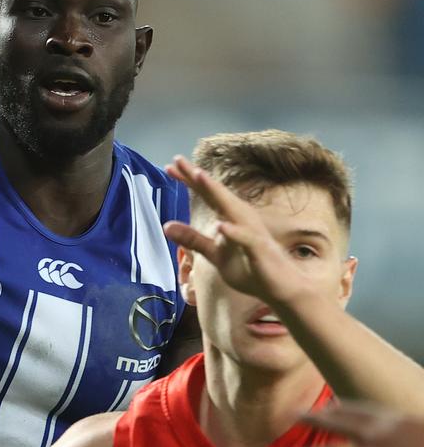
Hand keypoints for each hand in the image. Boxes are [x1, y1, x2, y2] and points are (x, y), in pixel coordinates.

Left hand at [162, 155, 304, 305]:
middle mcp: (241, 218)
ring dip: (215, 192)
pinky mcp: (259, 250)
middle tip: (178, 160)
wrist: (280, 287)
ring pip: (231, 209)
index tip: (169, 166)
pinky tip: (221, 225)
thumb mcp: (214, 254)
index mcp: (230, 217)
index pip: (207, 195)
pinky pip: (245, 239)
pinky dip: (233, 232)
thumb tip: (166, 226)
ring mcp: (251, 232)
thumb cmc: (249, 267)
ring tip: (198, 176)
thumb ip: (192, 240)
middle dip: (197, 176)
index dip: (188, 180)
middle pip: (216, 193)